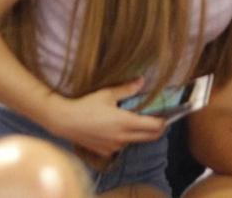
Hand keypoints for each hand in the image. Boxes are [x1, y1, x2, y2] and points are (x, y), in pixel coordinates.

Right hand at [45, 77, 167, 160]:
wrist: (64, 121)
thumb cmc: (85, 105)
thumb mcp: (107, 94)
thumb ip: (127, 88)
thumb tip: (142, 80)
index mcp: (125, 123)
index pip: (154, 127)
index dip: (164, 121)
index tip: (167, 114)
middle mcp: (122, 137)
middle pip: (150, 137)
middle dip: (158, 129)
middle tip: (160, 118)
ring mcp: (114, 146)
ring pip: (136, 141)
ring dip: (141, 133)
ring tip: (138, 119)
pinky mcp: (105, 150)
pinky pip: (122, 145)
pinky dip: (126, 138)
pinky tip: (119, 127)